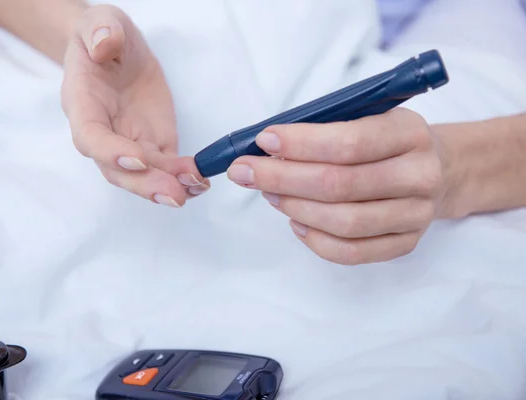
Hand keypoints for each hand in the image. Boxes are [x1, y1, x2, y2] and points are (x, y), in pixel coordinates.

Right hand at [61, 5, 209, 206]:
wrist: (115, 48)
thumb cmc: (101, 35)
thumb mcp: (100, 22)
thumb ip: (100, 31)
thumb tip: (104, 44)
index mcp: (83, 104)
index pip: (90, 137)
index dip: (111, 152)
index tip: (137, 160)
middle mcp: (104, 132)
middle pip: (116, 170)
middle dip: (145, 184)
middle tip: (174, 195)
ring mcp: (128, 142)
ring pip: (143, 175)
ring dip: (169, 186)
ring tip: (196, 188)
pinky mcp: (153, 144)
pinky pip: (166, 167)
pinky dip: (183, 177)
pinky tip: (201, 182)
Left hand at [227, 108, 446, 264]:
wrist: (441, 168)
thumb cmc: (388, 140)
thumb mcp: (369, 116)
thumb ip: (326, 129)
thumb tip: (268, 148)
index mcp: (410, 133)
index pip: (349, 143)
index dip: (301, 145)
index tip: (263, 141)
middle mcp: (420, 175)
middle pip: (339, 185)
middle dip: (281, 178)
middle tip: (245, 172)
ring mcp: (416, 215)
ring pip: (343, 222)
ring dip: (295, 207)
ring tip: (269, 193)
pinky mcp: (406, 243)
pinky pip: (351, 252)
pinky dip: (315, 239)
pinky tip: (295, 221)